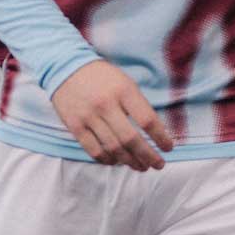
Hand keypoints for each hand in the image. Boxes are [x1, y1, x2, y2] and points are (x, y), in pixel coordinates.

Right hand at [50, 60, 173, 170]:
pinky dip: (108, 160)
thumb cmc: (102, 77)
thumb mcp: (125, 82)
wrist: (65, 67)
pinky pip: (94, 150)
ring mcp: (89, 117)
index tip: (169, 148)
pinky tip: (117, 162)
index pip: (147, 120)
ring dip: (130, 161)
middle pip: (131, 139)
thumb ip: (138, 104)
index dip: (161, 137)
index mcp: (124, 90)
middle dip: (148, 156)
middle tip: (158, 164)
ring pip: (113, 148)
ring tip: (141, 166)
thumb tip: (154, 132)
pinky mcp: (75, 126)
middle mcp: (106, 104)